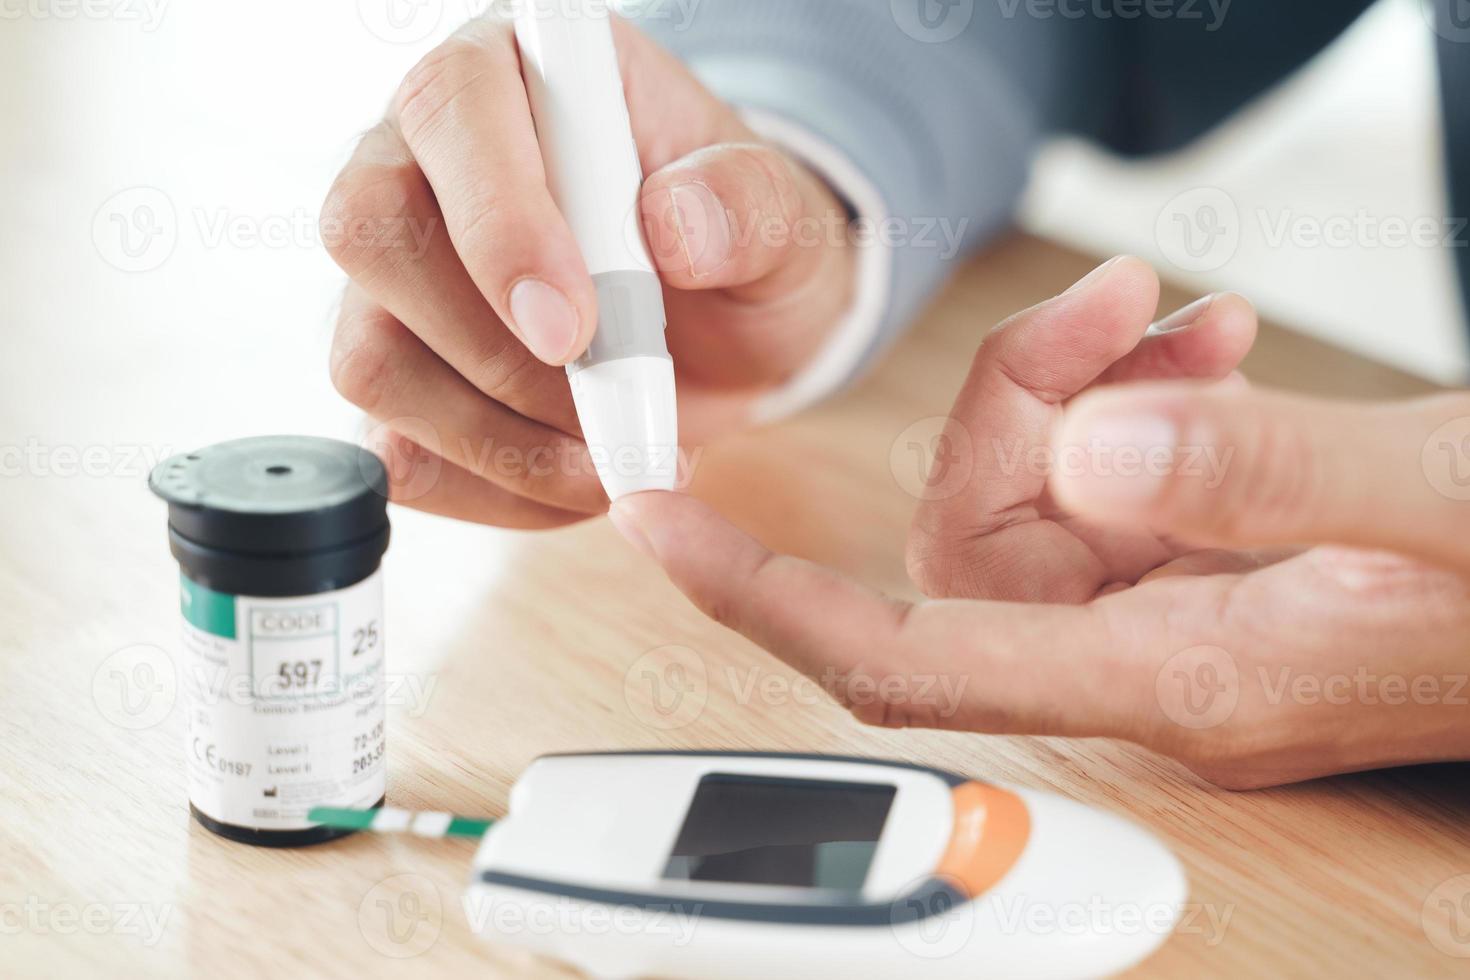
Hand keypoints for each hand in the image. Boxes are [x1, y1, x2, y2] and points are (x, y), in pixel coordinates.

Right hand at [322, 14, 854, 527]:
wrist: (730, 326)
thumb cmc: (738, 244)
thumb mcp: (781, 215)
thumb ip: (747, 203)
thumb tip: (674, 227)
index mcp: (510, 73)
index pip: (451, 111)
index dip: (500, 225)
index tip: (578, 330)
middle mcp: (420, 162)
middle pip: (372, 235)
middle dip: (496, 352)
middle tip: (613, 409)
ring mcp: (392, 278)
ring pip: (369, 359)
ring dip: (500, 437)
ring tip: (616, 454)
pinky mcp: (396, 373)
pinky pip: (396, 452)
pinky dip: (491, 488)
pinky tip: (572, 477)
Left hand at [609, 257, 1469, 788]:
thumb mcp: (1443, 501)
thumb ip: (1269, 475)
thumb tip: (1091, 451)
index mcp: (1180, 682)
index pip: (906, 659)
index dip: (768, 598)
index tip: (662, 523)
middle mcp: (1153, 667)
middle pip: (968, 543)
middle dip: (1013, 400)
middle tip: (1122, 306)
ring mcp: (1176, 623)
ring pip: (1034, 497)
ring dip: (1080, 385)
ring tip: (1188, 318)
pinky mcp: (1205, 571)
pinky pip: (1107, 483)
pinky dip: (1135, 398)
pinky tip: (1205, 349)